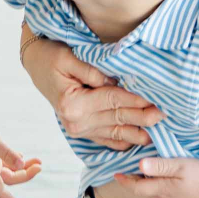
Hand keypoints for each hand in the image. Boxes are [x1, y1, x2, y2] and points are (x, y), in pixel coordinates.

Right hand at [0, 115, 41, 197]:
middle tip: (40, 166)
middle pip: (11, 178)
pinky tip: (22, 156)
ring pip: (10, 169)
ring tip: (38, 161)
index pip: (0, 191)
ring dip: (23, 167)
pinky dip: (15, 161)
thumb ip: (8, 154)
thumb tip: (22, 164)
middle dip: (26, 174)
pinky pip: (6, 162)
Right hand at [22, 37, 161, 149]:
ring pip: (114, 133)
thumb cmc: (51, 56)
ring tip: (157, 132)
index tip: (154, 98)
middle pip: (116, 119)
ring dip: (136, 132)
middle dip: (141, 118)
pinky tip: (138, 141)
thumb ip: (91, 70)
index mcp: (72, 103)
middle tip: (163, 115)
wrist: (35, 64)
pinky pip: (106, 140)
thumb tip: (114, 80)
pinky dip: (122, 141)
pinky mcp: (82, 131)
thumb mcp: (67, 57)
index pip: (111, 100)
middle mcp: (75, 121)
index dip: (134, 100)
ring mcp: (78, 130)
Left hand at [115, 156, 198, 197]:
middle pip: (144, 192)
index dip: (125, 181)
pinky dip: (156, 188)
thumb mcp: (181, 166)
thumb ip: (160, 166)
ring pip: (153, 195)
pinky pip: (163, 197)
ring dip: (145, 186)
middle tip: (125, 172)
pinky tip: (160, 181)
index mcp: (162, 190)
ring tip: (140, 174)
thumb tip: (139, 165)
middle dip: (133, 183)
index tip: (115, 174)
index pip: (137, 188)